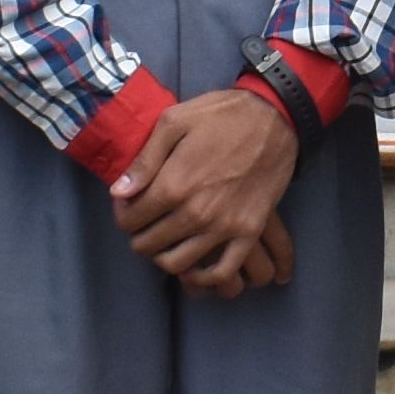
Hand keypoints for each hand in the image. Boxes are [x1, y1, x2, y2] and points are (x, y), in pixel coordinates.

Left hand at [115, 82, 304, 293]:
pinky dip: (202, 278)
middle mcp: (196, 212)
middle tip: (143, 221)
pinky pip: (222, 272)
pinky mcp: (248, 232)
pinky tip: (193, 267)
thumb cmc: (222, 115)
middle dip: (138, 235)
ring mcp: (224, 226)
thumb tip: (120, 192)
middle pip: (149, 244)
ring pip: (178, 264)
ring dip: (162, 257)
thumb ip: (145, 160)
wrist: (274, 119)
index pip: (130, 219)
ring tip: (164, 240)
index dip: (122, 213)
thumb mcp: (174, 121)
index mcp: (174, 184)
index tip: (127, 204)